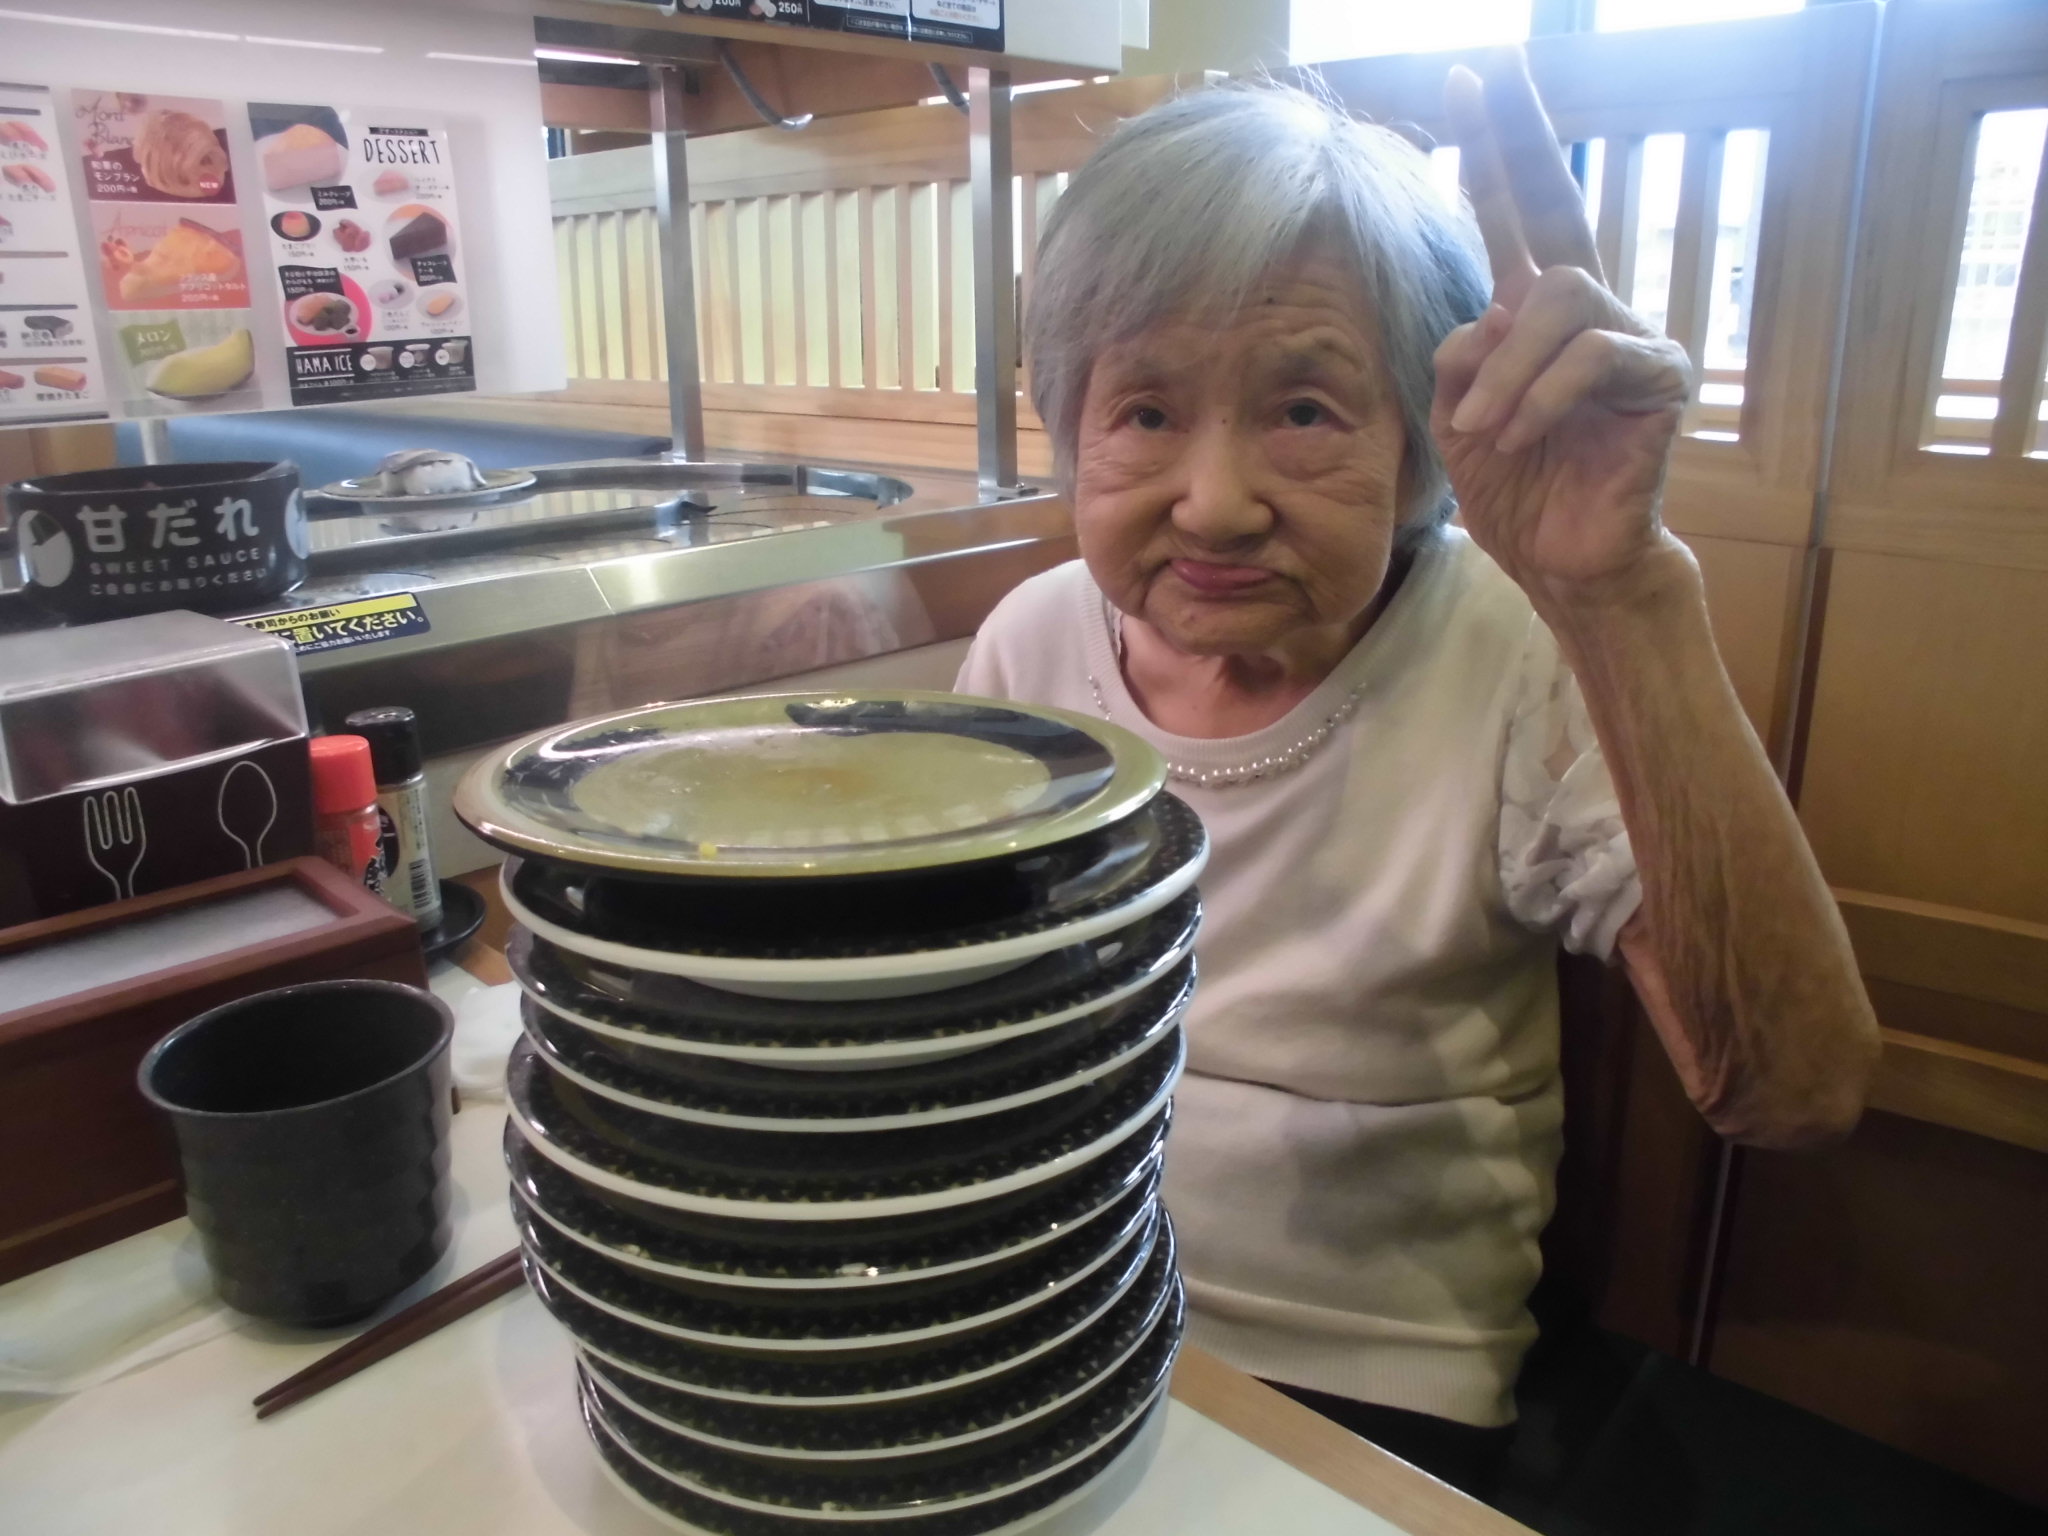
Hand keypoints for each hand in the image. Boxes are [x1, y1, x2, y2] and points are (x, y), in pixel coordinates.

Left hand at [1431, 50, 1693, 606]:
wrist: (1565, 562)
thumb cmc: (1516, 491)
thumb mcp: (1457, 421)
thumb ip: (1456, 359)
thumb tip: (1481, 315)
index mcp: (1530, 313)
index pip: (1511, 215)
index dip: (1488, 151)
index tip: (1466, 79)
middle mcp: (1584, 309)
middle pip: (1556, 201)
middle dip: (1517, 138)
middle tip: (1489, 75)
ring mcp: (1628, 336)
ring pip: (1560, 297)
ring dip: (1506, 365)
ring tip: (1481, 426)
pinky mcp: (1658, 378)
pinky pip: (1591, 357)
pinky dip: (1540, 397)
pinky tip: (1518, 437)